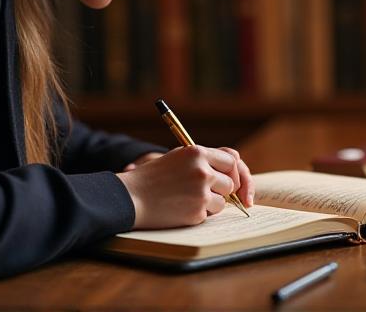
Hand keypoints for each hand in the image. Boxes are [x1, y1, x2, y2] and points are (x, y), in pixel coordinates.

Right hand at [116, 145, 253, 228]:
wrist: (131, 197)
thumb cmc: (154, 177)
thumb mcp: (179, 157)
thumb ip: (204, 159)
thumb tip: (233, 164)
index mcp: (197, 153)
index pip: (231, 160)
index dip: (232, 171)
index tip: (229, 179)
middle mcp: (202, 171)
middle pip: (230, 183)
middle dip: (222, 189)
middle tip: (207, 192)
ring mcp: (201, 192)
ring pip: (222, 201)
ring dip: (210, 203)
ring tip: (187, 199)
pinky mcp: (197, 212)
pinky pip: (209, 214)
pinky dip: (199, 213)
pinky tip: (181, 208)